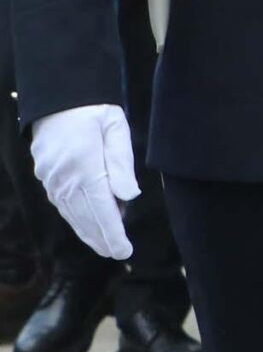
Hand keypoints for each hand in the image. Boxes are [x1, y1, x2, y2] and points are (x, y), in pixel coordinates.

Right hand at [31, 105, 136, 260]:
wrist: (57, 96)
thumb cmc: (93, 108)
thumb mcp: (115, 127)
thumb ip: (121, 163)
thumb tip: (128, 198)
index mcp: (84, 166)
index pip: (101, 209)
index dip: (113, 233)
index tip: (124, 251)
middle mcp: (64, 178)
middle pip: (84, 217)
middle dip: (102, 239)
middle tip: (118, 255)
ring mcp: (51, 178)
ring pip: (71, 213)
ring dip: (88, 231)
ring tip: (105, 246)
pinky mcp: (45, 176)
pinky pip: (62, 203)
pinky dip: (75, 217)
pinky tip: (87, 225)